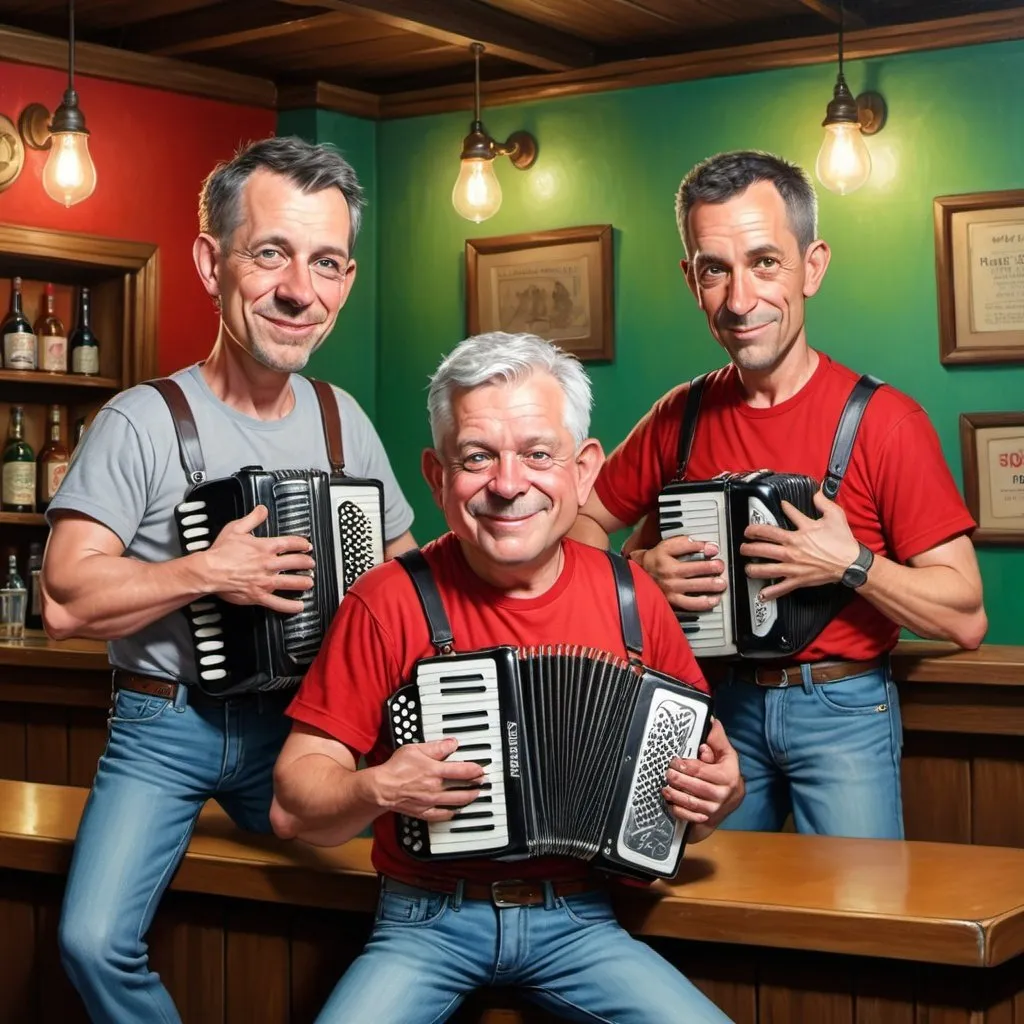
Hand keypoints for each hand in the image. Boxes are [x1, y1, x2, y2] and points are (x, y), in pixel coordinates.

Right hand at [199, 505, 315, 613]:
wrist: (209, 571)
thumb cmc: (220, 552)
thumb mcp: (236, 528)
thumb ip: (252, 519)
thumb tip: (262, 510)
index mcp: (265, 548)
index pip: (290, 543)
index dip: (302, 544)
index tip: (306, 545)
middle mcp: (268, 564)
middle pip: (296, 562)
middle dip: (306, 563)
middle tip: (311, 563)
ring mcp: (265, 581)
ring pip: (291, 583)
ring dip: (303, 582)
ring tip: (309, 582)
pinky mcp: (258, 595)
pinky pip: (278, 603)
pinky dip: (290, 606)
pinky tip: (298, 606)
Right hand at [371, 738, 485, 821]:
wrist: (381, 787)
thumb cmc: (396, 768)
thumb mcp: (415, 749)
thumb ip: (436, 747)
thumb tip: (452, 744)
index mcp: (435, 771)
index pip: (462, 771)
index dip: (475, 770)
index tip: (481, 769)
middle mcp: (435, 788)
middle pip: (462, 788)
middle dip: (475, 785)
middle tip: (482, 782)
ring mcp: (430, 802)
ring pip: (455, 802)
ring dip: (468, 799)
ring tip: (474, 795)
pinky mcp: (423, 812)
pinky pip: (442, 815)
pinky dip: (451, 813)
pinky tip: (456, 811)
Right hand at [630, 536, 726, 612]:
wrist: (638, 578)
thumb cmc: (655, 561)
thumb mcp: (665, 547)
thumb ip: (684, 543)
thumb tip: (707, 546)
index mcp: (664, 554)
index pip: (685, 547)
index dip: (701, 546)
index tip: (714, 548)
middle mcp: (667, 571)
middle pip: (692, 568)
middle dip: (710, 567)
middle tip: (720, 566)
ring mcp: (670, 588)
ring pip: (694, 586)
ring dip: (710, 584)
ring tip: (721, 583)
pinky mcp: (672, 601)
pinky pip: (690, 603)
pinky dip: (704, 602)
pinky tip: (714, 599)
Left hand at [661, 718, 743, 842]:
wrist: (732, 799)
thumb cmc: (726, 773)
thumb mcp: (726, 754)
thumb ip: (718, 740)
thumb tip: (711, 722)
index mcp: (727, 776)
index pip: (701, 770)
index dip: (685, 765)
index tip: (674, 761)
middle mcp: (721, 794)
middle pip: (694, 787)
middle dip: (677, 779)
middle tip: (667, 773)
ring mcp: (713, 809)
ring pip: (690, 803)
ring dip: (675, 795)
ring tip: (665, 788)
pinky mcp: (706, 819)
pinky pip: (688, 816)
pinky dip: (677, 810)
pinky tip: (670, 802)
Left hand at [740, 489, 859, 600]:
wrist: (852, 563)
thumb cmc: (843, 540)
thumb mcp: (834, 515)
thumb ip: (822, 502)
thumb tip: (817, 491)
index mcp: (798, 534)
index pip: (772, 527)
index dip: (759, 526)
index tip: (752, 527)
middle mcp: (792, 550)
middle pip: (762, 548)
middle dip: (748, 547)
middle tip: (743, 546)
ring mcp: (794, 566)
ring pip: (767, 568)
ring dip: (753, 569)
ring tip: (747, 568)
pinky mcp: (799, 579)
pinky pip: (782, 587)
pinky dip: (771, 592)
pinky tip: (761, 595)